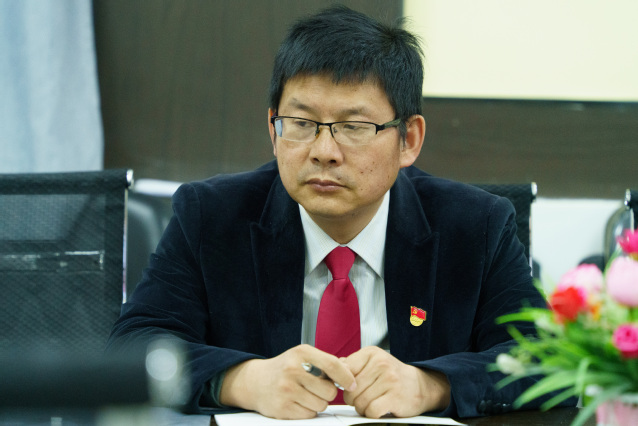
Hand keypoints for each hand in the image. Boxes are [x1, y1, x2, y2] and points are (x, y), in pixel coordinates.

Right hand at [219, 344, 355, 418]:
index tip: (352, 384)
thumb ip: (326, 363)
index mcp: (301, 353)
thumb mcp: (303, 356)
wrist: (255, 381)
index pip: (332, 365)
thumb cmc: (285, 368)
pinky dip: (307, 411)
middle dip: (327, 393)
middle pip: (329, 391)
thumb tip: (350, 374)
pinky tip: (297, 402)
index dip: (346, 377)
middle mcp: (292, 369)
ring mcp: (286, 389)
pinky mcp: (282, 407)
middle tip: (316, 389)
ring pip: (320, 405)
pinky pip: (309, 415)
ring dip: (317, 403)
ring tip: (305, 395)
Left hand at [343, 346, 449, 417]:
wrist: (420, 386)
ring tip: (371, 403)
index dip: (343, 383)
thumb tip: (331, 370)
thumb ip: (352, 364)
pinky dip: (371, 414)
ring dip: (362, 408)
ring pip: (359, 402)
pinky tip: (378, 409)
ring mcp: (389, 380)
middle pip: (350, 389)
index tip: (349, 387)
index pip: (344, 370)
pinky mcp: (395, 397)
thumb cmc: (392, 376)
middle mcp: (381, 363)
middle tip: (363, 398)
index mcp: (372, 353)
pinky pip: (371, 411)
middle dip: (353, 399)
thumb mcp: (373, 362)